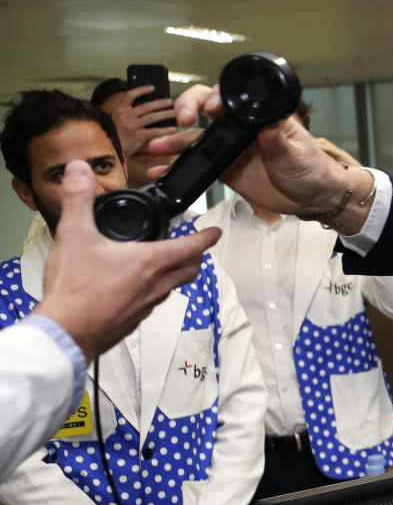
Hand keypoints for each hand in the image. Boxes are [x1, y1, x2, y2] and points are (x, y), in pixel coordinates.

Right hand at [33, 161, 220, 360]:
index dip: (208, 236)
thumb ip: (78, 199)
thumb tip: (79, 171)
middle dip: (197, 255)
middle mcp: (157, 285)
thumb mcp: (74, 235)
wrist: (65, 333)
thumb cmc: (74, 291)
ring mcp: (148, 304)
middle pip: (191, 268)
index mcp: (151, 262)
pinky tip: (138, 287)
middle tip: (196, 246)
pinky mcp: (134, 319)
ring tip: (168, 263)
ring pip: (174, 285)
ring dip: (177, 272)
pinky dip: (155, 290)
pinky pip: (154, 301)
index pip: (193, 246)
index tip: (215, 231)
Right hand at [107, 85, 177, 157]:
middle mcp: (125, 116)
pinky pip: (155, 131)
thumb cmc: (115, 136)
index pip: (130, 95)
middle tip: (170, 102)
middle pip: (146, 106)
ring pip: (152, 117)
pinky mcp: (137, 136)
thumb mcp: (117, 122)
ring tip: (173, 113)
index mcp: (119, 111)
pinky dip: (165, 130)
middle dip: (160, 103)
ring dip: (165, 114)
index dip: (141, 90)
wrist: (108, 149)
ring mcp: (131, 126)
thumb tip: (149, 110)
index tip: (152, 88)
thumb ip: (130, 115)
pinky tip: (172, 130)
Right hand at [153, 85, 371, 231]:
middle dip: (189, 106)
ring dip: (175, 140)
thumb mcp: (298, 155)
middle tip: (183, 118)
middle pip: (207, 107)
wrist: (312, 199)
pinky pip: (198, 165)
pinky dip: (179, 168)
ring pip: (196, 137)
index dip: (217, 97)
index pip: (233, 98)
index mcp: (260, 117)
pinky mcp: (225, 169)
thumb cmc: (312, 169)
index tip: (212, 109)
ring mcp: (231, 148)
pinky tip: (163, 172)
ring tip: (158, 147)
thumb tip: (267, 128)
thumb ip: (280, 142)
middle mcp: (242, 128)